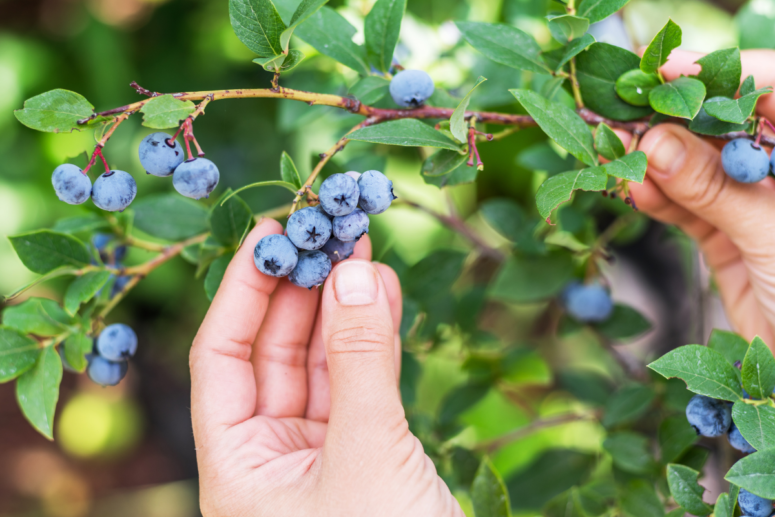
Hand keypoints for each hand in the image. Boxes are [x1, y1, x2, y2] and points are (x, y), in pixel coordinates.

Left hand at [189, 218, 462, 515]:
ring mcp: (318, 456)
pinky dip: (373, 340)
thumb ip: (362, 362)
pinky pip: (360, 384)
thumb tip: (354, 271)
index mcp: (236, 468)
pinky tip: (383, 294)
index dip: (242, 290)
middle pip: (272, 351)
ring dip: (341, 306)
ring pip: (321, 363)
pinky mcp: (365, 456)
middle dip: (301, 287)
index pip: (221, 357)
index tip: (272, 233)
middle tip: (327, 227)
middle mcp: (268, 459)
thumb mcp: (369, 456)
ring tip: (360, 246)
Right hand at [628, 50, 774, 343]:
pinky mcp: (728, 238)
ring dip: (655, 162)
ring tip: (614, 152)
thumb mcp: (770, 234)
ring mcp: (755, 205)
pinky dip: (658, 199)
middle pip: (725, 128)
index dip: (723, 75)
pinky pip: (687, 207)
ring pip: (698, 168)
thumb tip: (654, 144)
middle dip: (675, 120)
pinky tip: (633, 189)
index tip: (668, 69)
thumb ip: (711, 188)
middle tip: (623, 113)